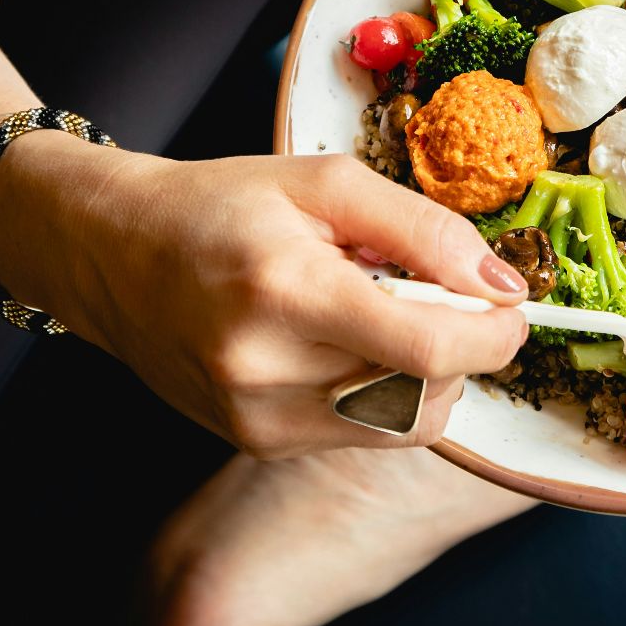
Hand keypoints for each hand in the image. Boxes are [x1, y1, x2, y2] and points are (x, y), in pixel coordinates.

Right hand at [0, 138, 529, 456]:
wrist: (113, 252)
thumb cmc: (224, 205)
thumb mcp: (327, 183)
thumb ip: (424, 230)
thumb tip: (503, 284)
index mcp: (286, 289)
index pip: (427, 346)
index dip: (493, 335)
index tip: (512, 308)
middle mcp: (265, 369)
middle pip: (424, 391)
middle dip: (465, 350)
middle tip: (452, 300)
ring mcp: (256, 418)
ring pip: (403, 425)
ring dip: (431, 377)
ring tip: (393, 318)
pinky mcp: (256, 442)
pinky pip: (364, 436)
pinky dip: (388, 395)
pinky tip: (356, 347)